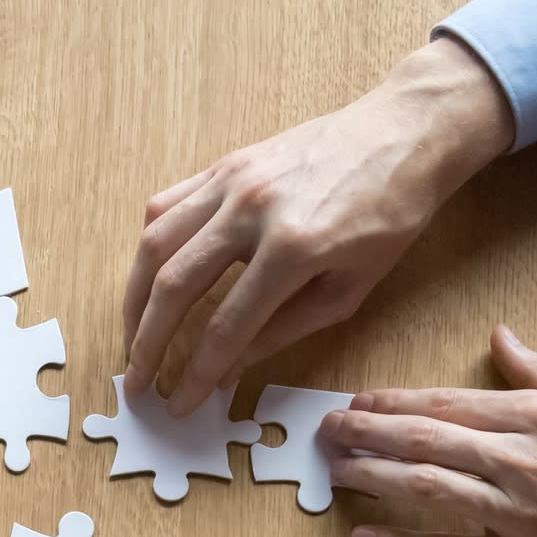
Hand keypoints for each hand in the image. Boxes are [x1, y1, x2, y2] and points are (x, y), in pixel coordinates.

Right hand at [122, 37, 511, 417]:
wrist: (404, 133)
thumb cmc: (391, 215)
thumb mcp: (351, 289)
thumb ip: (285, 329)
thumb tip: (229, 368)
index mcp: (293, 249)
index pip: (226, 326)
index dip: (195, 373)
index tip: (177, 403)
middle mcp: (251, 211)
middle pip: (174, 286)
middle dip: (146, 342)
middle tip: (135, 381)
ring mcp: (232, 181)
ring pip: (156, 243)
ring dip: (134, 297)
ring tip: (132, 335)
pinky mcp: (225, 164)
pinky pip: (167, 205)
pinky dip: (150, 245)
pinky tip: (150, 276)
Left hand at [323, 327, 536, 536]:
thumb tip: (502, 336)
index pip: (449, 403)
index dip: (396, 400)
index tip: (359, 397)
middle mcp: (517, 460)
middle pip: (424, 440)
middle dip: (367, 431)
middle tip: (326, 428)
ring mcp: (513, 513)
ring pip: (425, 488)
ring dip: (373, 476)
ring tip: (336, 469)